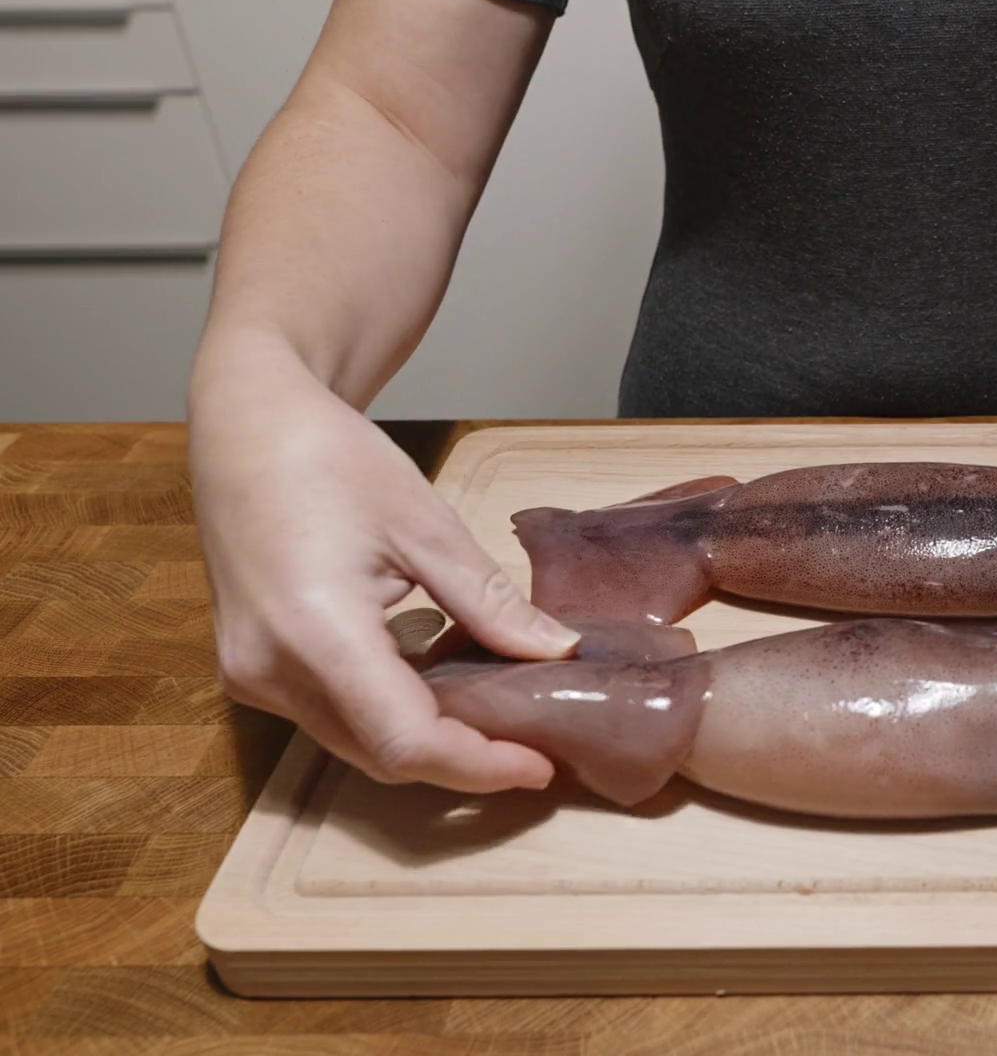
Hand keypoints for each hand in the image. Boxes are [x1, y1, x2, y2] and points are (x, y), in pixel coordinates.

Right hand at [189, 339, 579, 790]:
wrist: (247, 424)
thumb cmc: (330, 458)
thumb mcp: (426, 525)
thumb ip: (488, 601)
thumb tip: (557, 652)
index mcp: (316, 632)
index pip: (407, 741)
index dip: (479, 765)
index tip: (539, 765)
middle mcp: (270, 670)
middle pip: (381, 755)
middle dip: (460, 762)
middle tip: (531, 749)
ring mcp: (251, 674)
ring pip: (354, 744)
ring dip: (425, 742)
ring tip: (497, 724)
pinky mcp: (249, 668)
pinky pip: (330, 716)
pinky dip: (387, 716)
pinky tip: (439, 690)